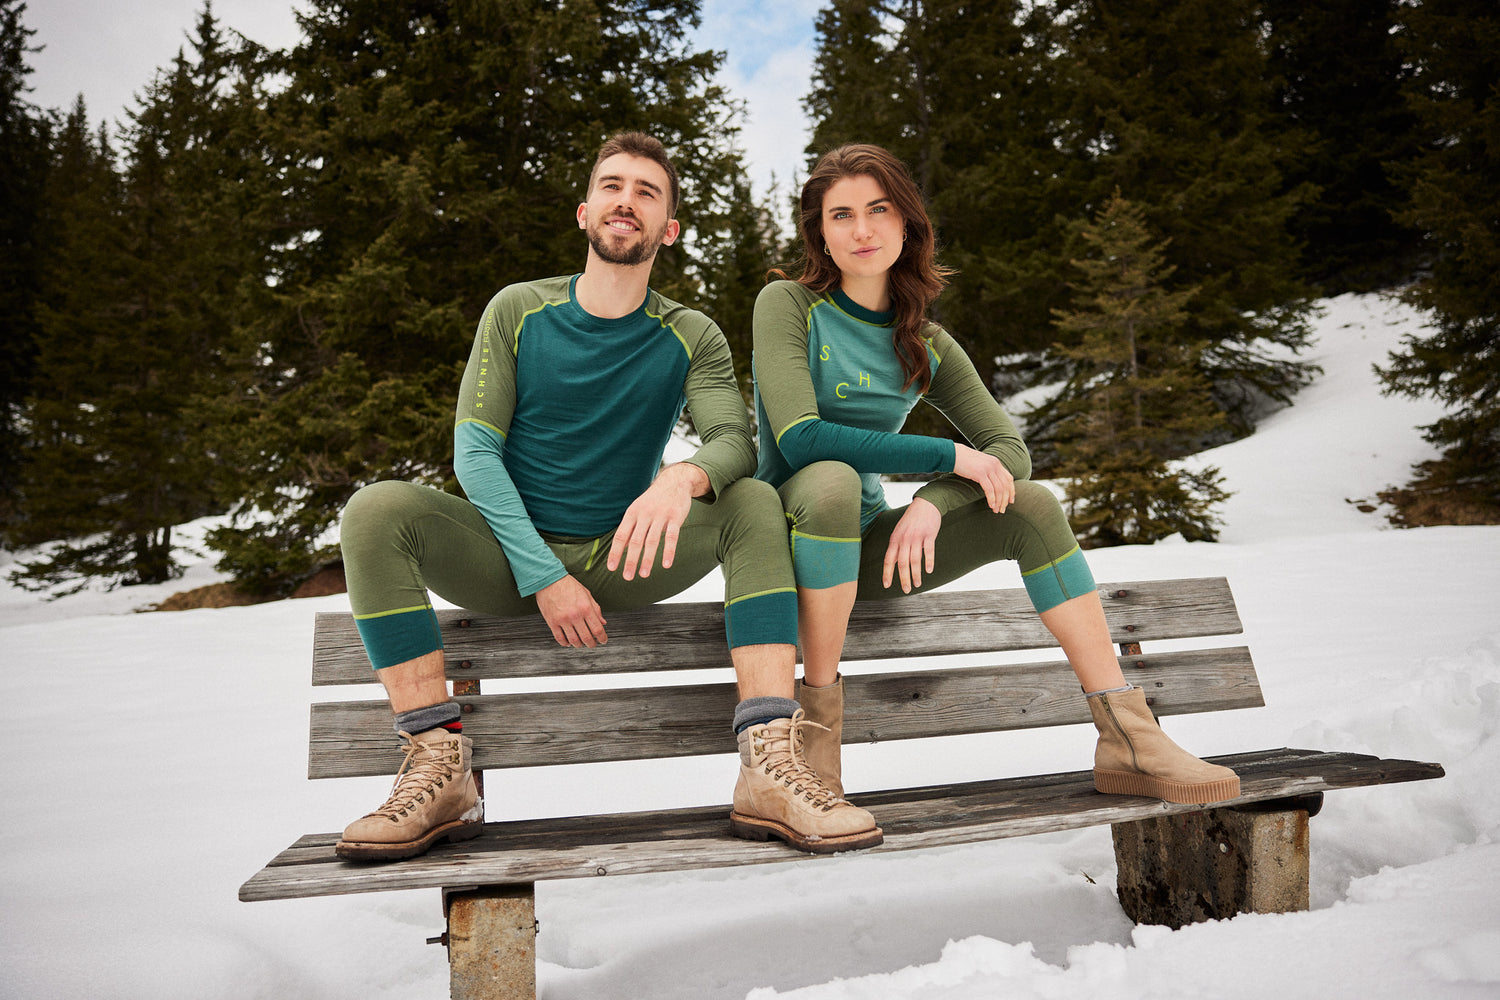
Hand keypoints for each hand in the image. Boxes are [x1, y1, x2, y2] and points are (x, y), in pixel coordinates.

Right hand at [536, 574, 607, 646]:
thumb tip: (603, 622)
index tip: (603, 640)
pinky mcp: (552, 622)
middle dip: (592, 644)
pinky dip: (565, 643)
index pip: (597, 629)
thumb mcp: (586, 594)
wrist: (549, 579)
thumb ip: (596, 609)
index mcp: (586, 607)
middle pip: (586, 638)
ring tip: (581, 643)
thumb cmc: (568, 585)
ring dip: (579, 645)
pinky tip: (568, 642)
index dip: (602, 638)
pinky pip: (560, 638)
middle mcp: (575, 615)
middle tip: (593, 644)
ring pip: (573, 640)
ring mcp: (563, 620)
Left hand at [606, 463, 708, 579]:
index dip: (615, 552)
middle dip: (630, 560)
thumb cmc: (653, 500)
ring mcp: (660, 515)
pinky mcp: (675, 517)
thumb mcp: (638, 509)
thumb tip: (622, 547)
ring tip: (644, 575)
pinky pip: (672, 536)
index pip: (621, 536)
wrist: (674, 482)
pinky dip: (669, 551)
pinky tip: (666, 565)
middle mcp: (645, 514)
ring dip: (648, 560)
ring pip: (652, 541)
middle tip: (627, 577)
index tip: (611, 568)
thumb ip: (631, 527)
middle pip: (635, 541)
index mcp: (632, 513)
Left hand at [883, 497, 942, 592]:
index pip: (888, 559)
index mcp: (895, 539)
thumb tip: (893, 563)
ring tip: (918, 584)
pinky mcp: (929, 535)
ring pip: (915, 560)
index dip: (887, 573)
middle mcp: (904, 539)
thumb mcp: (899, 532)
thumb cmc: (911, 520)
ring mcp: (916, 537)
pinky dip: (929, 562)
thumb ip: (896, 547)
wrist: (925, 504)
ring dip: (916, 574)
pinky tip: (929, 570)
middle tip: (906, 590)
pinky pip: (928, 551)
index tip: (887, 585)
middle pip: (902, 563)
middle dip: (904, 579)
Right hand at [953, 443, 1014, 513]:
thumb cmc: (964, 461)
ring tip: (996, 510)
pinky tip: (991, 505)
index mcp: (996, 462)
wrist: (953, 454)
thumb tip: (991, 483)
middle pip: (1005, 486)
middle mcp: (994, 465)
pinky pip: (989, 489)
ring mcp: (988, 468)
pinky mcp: (980, 473)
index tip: (1010, 501)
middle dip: (1005, 500)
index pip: (1009, 479)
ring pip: (999, 489)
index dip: (1011, 491)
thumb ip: (988, 471)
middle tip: (1002, 510)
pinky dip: (992, 499)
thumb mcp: (980, 464)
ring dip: (999, 502)